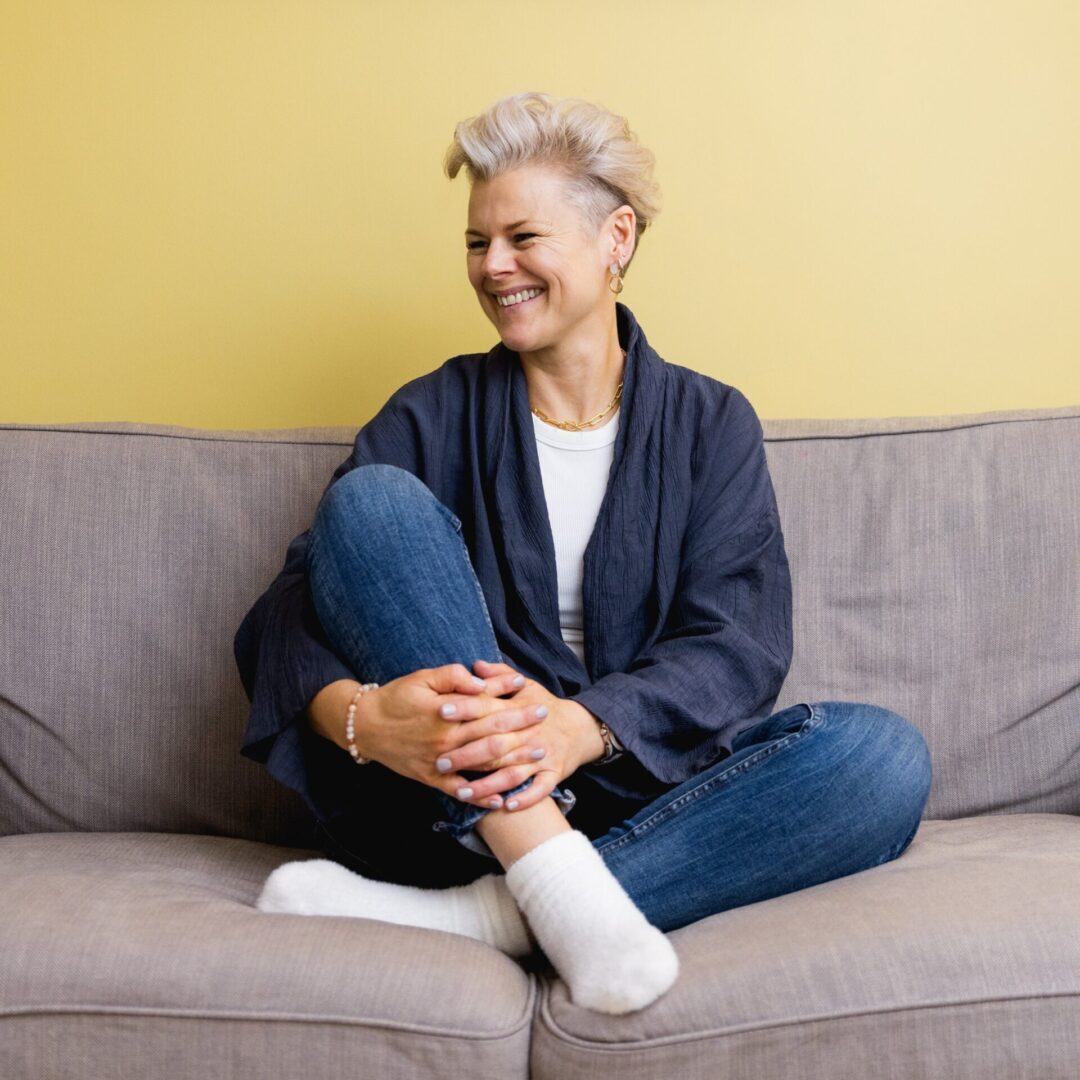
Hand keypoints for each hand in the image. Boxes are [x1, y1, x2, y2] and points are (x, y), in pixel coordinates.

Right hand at [310, 664, 547, 799]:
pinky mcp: (430, 778)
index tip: (536, 698)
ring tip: (537, 758)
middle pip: (492, 736)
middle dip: (522, 730)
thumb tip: (482, 682)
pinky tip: (500, 799)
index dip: (514, 704)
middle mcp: (446, 740)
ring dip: (512, 763)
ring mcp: (439, 762)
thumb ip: (454, 677)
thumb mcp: (423, 678)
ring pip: (482, 765)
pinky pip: (459, 791)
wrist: (364, 727)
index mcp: (446, 713)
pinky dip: (480, 796)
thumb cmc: (396, 698)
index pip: (488, 708)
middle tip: (546, 725)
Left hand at [429, 659, 604, 812]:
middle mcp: (530, 734)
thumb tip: (476, 665)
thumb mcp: (527, 685)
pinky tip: (504, 806)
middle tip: (439, 762)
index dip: (465, 708)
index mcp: (520, 710)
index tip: (441, 711)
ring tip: (462, 792)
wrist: (581, 728)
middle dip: (467, 755)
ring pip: (512, 774)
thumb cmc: (545, 706)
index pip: (489, 708)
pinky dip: (524, 799)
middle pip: (495, 746)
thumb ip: (500, 675)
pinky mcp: (553, 774)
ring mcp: (542, 756)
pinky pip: (539, 790)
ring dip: (488, 785)